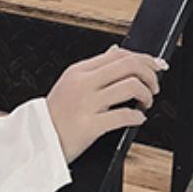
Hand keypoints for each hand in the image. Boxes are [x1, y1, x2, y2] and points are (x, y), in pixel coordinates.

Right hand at [45, 45, 167, 163]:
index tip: (156, 66)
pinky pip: (124, 116)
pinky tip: (137, 119)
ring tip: (145, 103)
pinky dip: (138, 117)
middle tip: (154, 86)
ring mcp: (86, 104)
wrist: (35, 140)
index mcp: (79, 71)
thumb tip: (115, 51)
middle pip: (129, 66)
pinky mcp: (90, 126)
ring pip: (131, 87)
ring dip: (147, 95)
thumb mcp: (70, 83)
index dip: (144, 59)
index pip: (119, 54)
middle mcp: (82, 84)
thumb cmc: (55, 115)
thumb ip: (94, 68)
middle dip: (150, 75)